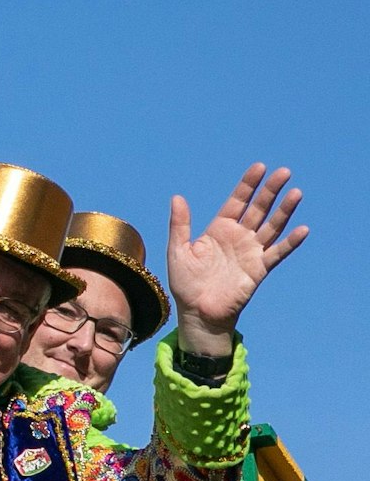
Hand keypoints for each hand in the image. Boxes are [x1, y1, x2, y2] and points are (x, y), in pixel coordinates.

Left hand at [167, 163, 309, 357]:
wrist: (197, 313)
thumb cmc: (186, 283)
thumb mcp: (178, 251)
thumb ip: (180, 225)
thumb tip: (177, 197)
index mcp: (219, 229)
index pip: (237, 202)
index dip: (248, 185)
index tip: (260, 167)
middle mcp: (238, 237)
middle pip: (258, 209)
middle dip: (270, 191)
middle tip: (284, 172)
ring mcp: (251, 252)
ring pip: (271, 227)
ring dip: (284, 211)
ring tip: (296, 193)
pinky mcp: (259, 269)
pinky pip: (277, 253)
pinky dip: (289, 242)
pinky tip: (301, 229)